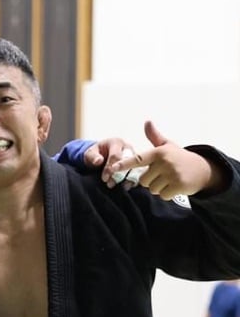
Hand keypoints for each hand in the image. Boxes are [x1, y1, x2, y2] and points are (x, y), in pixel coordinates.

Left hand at [83, 137, 139, 188]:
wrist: (102, 155)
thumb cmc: (95, 154)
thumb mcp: (90, 153)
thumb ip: (93, 157)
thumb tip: (98, 161)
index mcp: (116, 142)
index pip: (116, 156)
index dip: (110, 168)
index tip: (104, 179)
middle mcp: (128, 148)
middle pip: (128, 161)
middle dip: (120, 174)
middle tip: (110, 184)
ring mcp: (134, 156)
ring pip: (137, 167)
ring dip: (129, 178)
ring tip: (122, 187)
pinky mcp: (137, 164)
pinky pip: (139, 173)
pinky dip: (135, 180)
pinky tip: (128, 187)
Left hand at [110, 121, 224, 199]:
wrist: (203, 170)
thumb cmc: (180, 158)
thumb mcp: (168, 145)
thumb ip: (155, 137)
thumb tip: (147, 122)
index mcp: (159, 152)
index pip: (138, 159)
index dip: (124, 164)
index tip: (112, 168)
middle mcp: (165, 162)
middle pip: (143, 180)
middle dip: (151, 181)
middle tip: (163, 175)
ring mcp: (172, 173)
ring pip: (152, 189)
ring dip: (159, 188)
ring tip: (170, 180)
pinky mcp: (179, 185)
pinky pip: (163, 195)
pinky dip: (167, 194)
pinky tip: (175, 186)